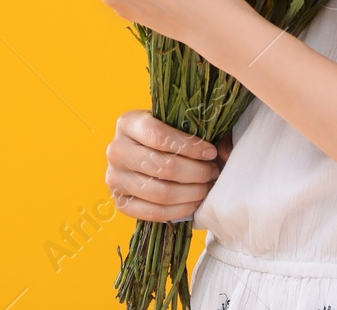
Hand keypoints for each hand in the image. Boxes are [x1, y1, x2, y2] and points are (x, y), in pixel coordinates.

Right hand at [105, 109, 234, 221]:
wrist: (142, 153)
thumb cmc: (165, 136)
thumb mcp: (177, 124)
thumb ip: (202, 132)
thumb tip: (222, 154)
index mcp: (127, 123)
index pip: (160, 136)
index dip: (190, 146)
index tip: (211, 152)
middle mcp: (115, 150)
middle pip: (162, 166)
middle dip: (195, 172)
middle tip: (213, 172)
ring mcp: (114, 178)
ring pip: (160, 192)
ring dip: (191, 193)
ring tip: (206, 187)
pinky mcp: (120, 202)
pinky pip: (152, 213)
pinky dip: (179, 210)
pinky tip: (193, 202)